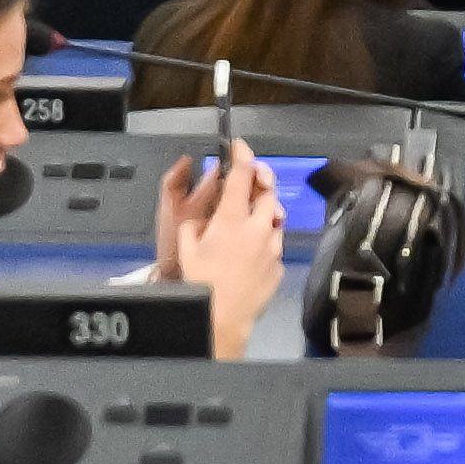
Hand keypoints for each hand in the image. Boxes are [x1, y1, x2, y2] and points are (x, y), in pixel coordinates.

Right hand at [151, 145, 288, 349]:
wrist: (223, 316)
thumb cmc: (201, 282)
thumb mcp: (186, 246)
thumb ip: (194, 224)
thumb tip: (201, 217)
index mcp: (232, 218)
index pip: (243, 175)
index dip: (242, 155)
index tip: (239, 147)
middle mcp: (258, 228)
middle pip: (268, 191)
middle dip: (260, 181)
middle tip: (250, 180)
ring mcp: (272, 247)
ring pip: (275, 218)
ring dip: (264, 212)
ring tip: (250, 220)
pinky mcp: (279, 265)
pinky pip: (275, 245)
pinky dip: (265, 241)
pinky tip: (251, 252)